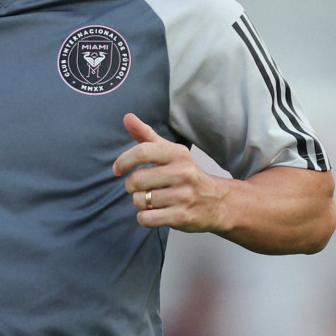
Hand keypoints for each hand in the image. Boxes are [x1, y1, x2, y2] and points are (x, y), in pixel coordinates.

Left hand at [114, 115, 231, 234]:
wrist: (217, 202)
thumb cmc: (187, 175)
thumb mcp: (171, 152)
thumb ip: (147, 135)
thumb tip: (127, 117)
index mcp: (178, 154)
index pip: (142, 152)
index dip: (124, 161)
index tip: (117, 169)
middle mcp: (182, 173)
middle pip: (137, 180)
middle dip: (132, 186)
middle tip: (141, 188)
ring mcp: (183, 196)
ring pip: (140, 201)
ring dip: (140, 203)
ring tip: (152, 200)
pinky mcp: (181, 216)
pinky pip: (146, 218)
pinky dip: (144, 218)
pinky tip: (155, 212)